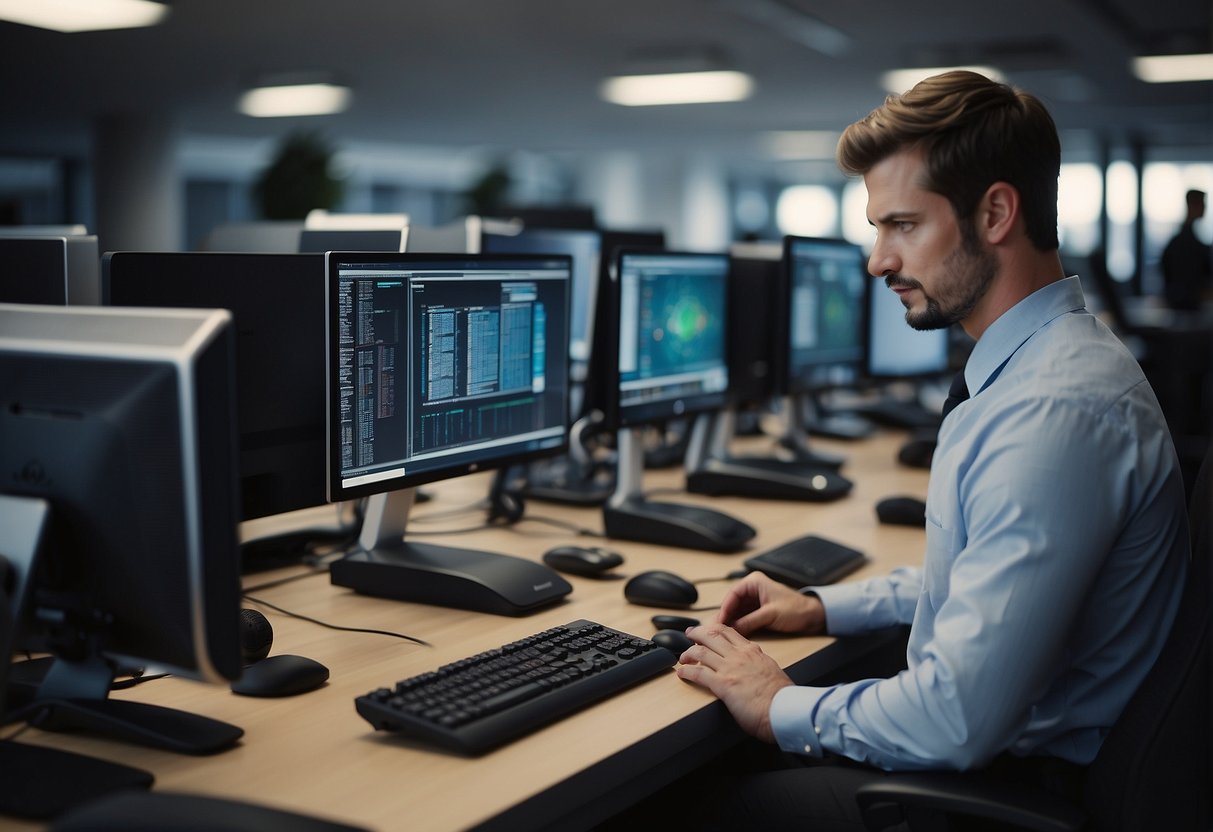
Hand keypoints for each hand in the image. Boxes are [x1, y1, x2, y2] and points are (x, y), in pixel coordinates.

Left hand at [674, 623, 792, 742]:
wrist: (785, 709)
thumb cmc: (781, 696)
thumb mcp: (771, 670)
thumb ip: (759, 664)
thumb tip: (753, 668)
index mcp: (752, 651)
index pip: (729, 632)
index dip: (714, 628)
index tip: (707, 630)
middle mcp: (739, 655)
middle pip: (712, 635)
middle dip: (697, 633)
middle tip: (689, 634)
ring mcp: (730, 668)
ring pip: (701, 651)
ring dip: (688, 653)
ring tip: (683, 657)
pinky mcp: (723, 684)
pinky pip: (698, 673)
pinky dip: (687, 671)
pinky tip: (682, 673)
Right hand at [717, 572, 825, 636]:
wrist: (812, 616)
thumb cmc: (796, 609)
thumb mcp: (770, 615)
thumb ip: (750, 621)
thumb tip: (731, 629)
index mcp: (754, 582)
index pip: (732, 594)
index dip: (724, 609)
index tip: (719, 622)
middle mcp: (752, 589)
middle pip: (732, 603)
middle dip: (726, 617)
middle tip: (717, 631)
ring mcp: (754, 600)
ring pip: (736, 612)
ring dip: (731, 622)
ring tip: (723, 635)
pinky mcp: (757, 610)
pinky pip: (743, 617)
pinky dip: (739, 625)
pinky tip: (734, 634)